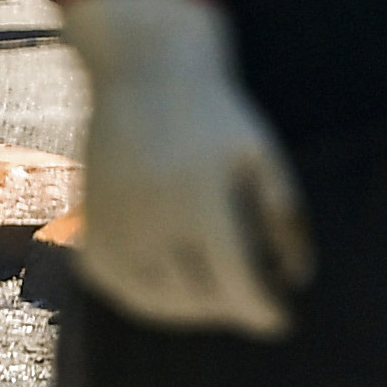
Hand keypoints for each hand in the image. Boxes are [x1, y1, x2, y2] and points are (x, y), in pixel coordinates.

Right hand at [55, 0, 313, 337]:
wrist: (144, 65)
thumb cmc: (213, 110)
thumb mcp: (263, 155)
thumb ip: (285, 218)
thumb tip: (296, 279)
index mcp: (200, 197)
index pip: (236, 281)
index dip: (263, 312)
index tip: (280, 322)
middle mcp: (151, 213)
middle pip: (195, 296)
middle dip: (229, 309)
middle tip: (249, 304)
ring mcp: (113, 215)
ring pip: (148, 296)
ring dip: (185, 311)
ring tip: (212, 300)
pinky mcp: (89, 213)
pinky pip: (108, 276)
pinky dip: (136, 294)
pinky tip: (164, 289)